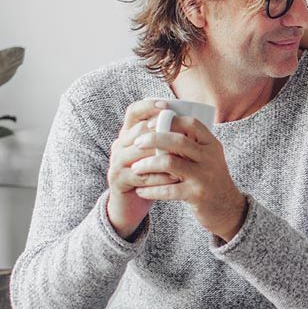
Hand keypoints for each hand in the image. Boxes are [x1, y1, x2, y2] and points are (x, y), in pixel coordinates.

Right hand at [106, 99, 179, 238]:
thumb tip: (191, 119)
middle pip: (139, 131)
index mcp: (129, 133)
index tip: (167, 105)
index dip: (148, 106)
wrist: (132, 203)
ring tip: (184, 160)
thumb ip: (167, 138)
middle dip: (162, 134)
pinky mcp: (118, 180)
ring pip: (141, 154)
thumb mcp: (157, 154)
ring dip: (163, 157)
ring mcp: (116, 162)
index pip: (133, 111)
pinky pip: (141, 176)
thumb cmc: (151, 174)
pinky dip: (159, 178)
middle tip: (183, 138)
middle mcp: (119, 144)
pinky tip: (174, 179)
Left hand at [128, 114, 246, 241]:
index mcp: (211, 144)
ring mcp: (204, 177)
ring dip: (147, 165)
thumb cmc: (210, 179)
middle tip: (136, 143)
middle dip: (153, 139)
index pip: (191, 123)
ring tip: (135, 168)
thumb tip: (160, 125)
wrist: (228, 208)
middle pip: (178, 141)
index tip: (149, 123)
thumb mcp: (207, 157)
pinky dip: (150, 190)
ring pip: (170, 163)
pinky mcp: (197, 195)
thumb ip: (190, 143)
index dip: (169, 120)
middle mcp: (210, 158)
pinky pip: (168, 190)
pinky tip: (140, 190)